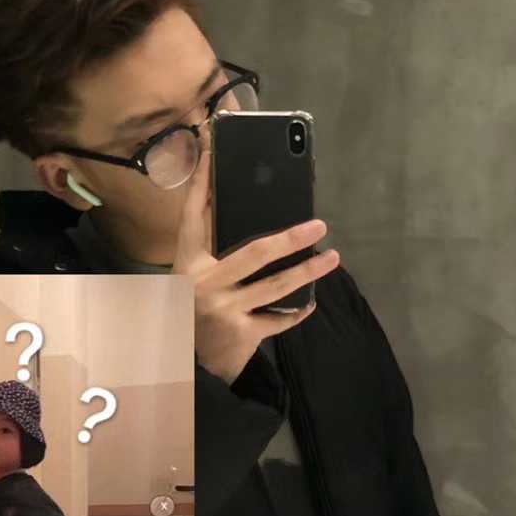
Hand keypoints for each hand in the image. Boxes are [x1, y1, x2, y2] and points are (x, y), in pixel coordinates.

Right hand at [173, 149, 339, 384]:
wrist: (184, 362)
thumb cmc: (192, 307)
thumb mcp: (193, 274)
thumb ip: (212, 246)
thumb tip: (231, 201)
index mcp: (187, 261)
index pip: (194, 214)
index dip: (203, 183)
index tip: (214, 153)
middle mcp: (203, 282)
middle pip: (255, 252)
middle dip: (291, 237)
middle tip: (319, 224)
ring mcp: (223, 309)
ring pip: (276, 285)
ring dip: (308, 271)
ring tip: (331, 258)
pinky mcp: (240, 332)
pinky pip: (278, 318)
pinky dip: (297, 310)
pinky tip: (312, 301)